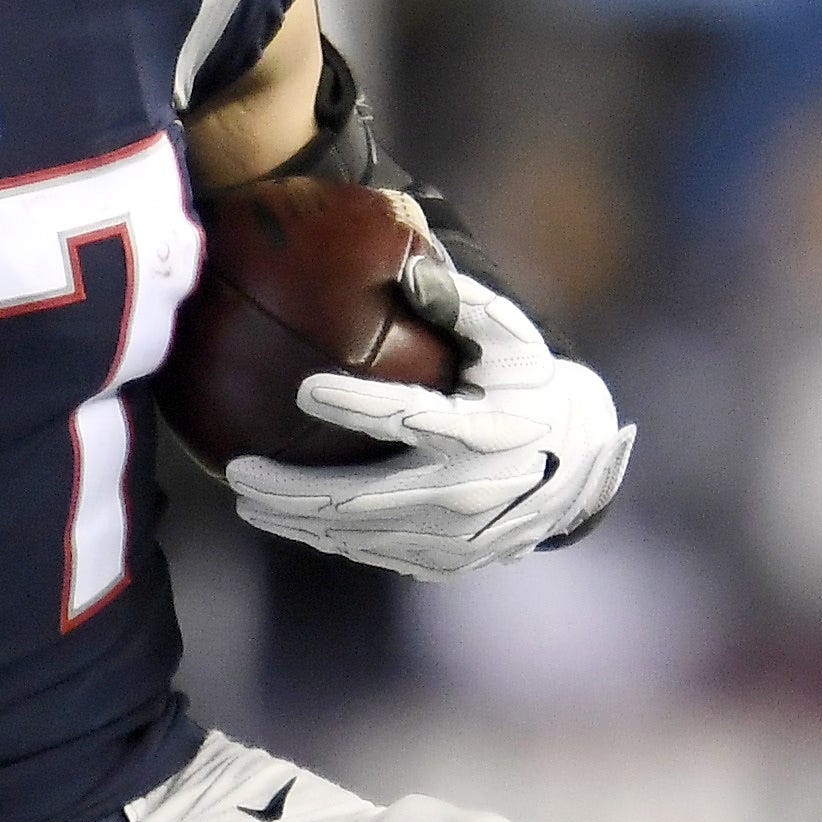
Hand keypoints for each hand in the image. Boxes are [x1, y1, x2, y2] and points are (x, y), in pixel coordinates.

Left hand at [222, 277, 635, 579]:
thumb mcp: (514, 342)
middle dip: (294, 488)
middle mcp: (466, 491)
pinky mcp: (448, 560)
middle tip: (239, 470)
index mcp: (483, 432)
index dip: (357, 404)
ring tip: (247, 497)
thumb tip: (410, 260)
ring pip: (360, 534)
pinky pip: (377, 552)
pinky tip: (291, 520)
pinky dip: (331, 538)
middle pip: (364, 496)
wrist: (582, 471)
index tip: (304, 386)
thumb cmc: (534, 389)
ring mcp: (457, 536)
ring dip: (297, 520)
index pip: (411, 418)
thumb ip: (463, 305)